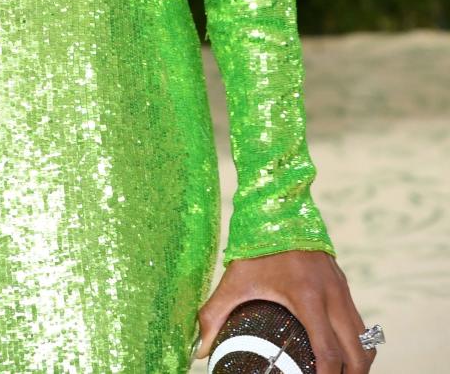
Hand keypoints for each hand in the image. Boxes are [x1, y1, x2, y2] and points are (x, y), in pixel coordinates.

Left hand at [196, 250, 375, 373]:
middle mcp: (332, 295)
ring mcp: (341, 289)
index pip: (328, 352)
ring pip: (364, 339)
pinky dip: (357, 344)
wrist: (279, 205)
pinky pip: (360, 323)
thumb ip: (214, 314)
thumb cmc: (256, 244)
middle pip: (357, 352)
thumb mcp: (234, 279)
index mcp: (307, 296)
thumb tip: (198, 349)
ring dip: (357, 363)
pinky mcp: (343, 284)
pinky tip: (343, 355)